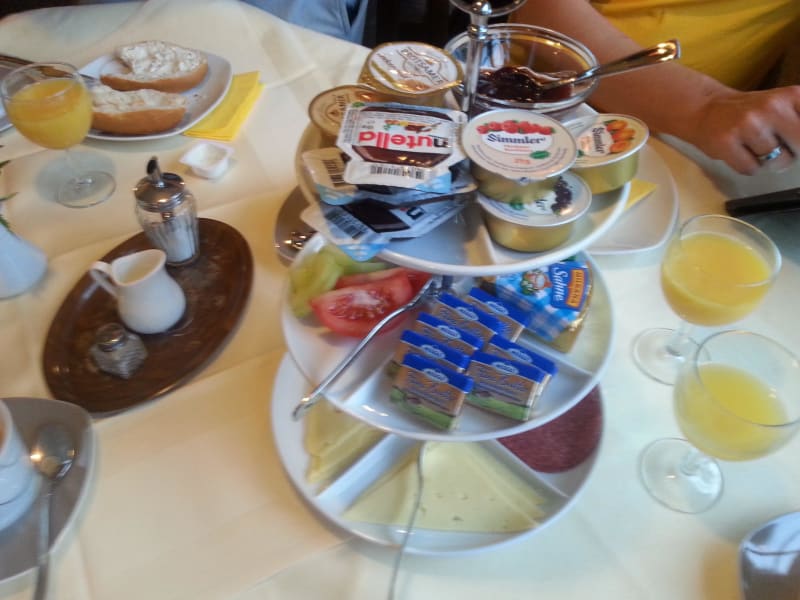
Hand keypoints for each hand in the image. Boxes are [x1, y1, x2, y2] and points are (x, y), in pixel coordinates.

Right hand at [685, 85, 799, 174]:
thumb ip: (799, 122)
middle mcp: (771, 106)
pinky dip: (748, 167)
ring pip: (777, 160)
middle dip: (792, 153)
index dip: (799, 139)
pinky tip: (740, 153)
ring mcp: (747, 124)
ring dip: (769, 162)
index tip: (792, 141)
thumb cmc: (748, 112)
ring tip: (755, 150)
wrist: (705, 109)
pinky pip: (751, 168)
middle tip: (777, 148)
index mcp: (791, 95)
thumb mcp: (782, 105)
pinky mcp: (726, 142)